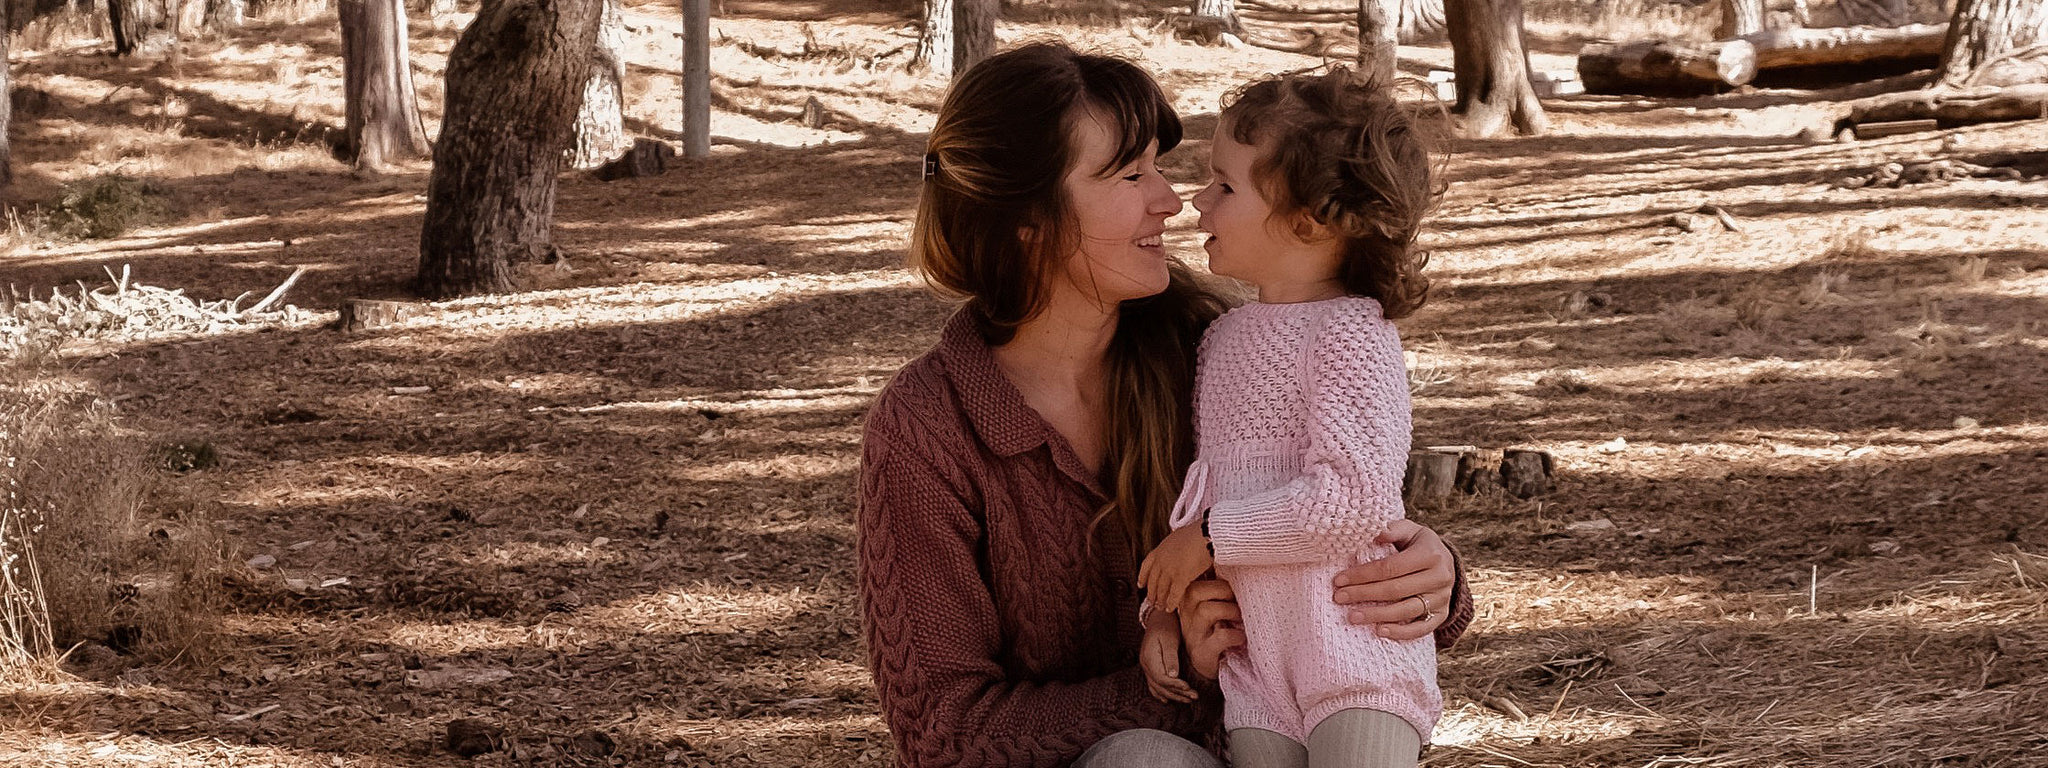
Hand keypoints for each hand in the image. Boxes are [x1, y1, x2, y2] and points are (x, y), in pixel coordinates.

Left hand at [1138, 524, 1212, 614]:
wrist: (1205, 534)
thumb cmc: (1197, 533)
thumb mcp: (1179, 536)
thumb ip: (1173, 546)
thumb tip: (1176, 549)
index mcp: (1160, 550)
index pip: (1146, 566)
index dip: (1142, 576)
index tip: (1140, 584)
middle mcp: (1162, 561)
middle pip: (1153, 581)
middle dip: (1151, 593)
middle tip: (1151, 601)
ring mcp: (1170, 570)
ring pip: (1161, 589)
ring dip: (1160, 600)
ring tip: (1160, 607)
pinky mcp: (1181, 577)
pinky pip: (1174, 594)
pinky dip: (1172, 603)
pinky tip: (1171, 609)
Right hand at [1139, 622, 1196, 703]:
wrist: (1158, 617)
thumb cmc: (1166, 626)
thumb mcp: (1169, 639)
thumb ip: (1171, 658)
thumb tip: (1173, 676)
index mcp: (1149, 658)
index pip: (1162, 678)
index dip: (1176, 686)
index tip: (1189, 688)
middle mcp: (1145, 664)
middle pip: (1160, 686)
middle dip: (1178, 693)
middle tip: (1194, 697)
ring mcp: (1146, 666)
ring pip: (1157, 687)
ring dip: (1172, 695)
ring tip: (1187, 700)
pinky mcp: (1150, 667)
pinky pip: (1153, 684)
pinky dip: (1160, 693)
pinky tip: (1167, 699)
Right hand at [1175, 579, 1243, 681]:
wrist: (1208, 665)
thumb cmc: (1215, 630)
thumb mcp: (1212, 609)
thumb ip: (1217, 592)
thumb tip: (1237, 568)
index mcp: (1188, 602)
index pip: (1193, 579)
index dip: (1215, 577)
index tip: (1232, 584)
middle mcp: (1186, 616)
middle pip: (1195, 591)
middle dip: (1222, 590)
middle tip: (1237, 599)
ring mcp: (1193, 635)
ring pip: (1206, 611)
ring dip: (1229, 610)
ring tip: (1240, 618)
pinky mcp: (1203, 653)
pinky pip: (1220, 638)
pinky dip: (1235, 634)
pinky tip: (1241, 637)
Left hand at [1332, 519, 1455, 640]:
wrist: (1446, 562)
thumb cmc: (1418, 543)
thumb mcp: (1409, 530)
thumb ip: (1394, 530)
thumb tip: (1378, 532)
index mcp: (1430, 554)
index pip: (1390, 567)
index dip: (1363, 575)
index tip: (1339, 580)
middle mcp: (1440, 577)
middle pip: (1395, 590)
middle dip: (1364, 594)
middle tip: (1339, 598)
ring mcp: (1442, 598)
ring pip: (1406, 610)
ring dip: (1377, 615)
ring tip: (1352, 616)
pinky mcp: (1442, 614)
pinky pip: (1422, 628)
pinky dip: (1401, 632)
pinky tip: (1379, 631)